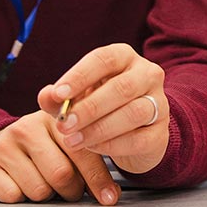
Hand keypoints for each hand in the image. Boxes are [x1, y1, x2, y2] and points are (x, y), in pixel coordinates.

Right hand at [0, 110, 119, 205]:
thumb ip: (91, 156)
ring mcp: (4, 144)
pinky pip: (13, 197)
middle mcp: (28, 126)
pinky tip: (21, 183)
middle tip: (70, 189)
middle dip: (71, 191)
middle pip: (61, 175)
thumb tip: (111, 194)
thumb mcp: (68, 140)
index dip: (97, 179)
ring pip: (38, 190)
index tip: (109, 198)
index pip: (82, 151)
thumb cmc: (43, 144)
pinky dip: (21, 198)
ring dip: (46, 196)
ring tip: (45, 182)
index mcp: (56, 117)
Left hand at [38, 43, 168, 175]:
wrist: (133, 133)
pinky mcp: (161, 133)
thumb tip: (46, 95)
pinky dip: (113, 145)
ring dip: (100, 128)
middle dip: (90, 108)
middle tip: (65, 125)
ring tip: (73, 141)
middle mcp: (147, 75)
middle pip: (122, 87)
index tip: (58, 93)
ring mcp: (159, 103)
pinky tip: (93, 149)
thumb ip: (61, 97)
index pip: (104, 59)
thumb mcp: (78, 98)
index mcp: (125, 57)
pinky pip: (139, 139)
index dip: (80, 75)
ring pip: (134, 112)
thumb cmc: (100, 107)